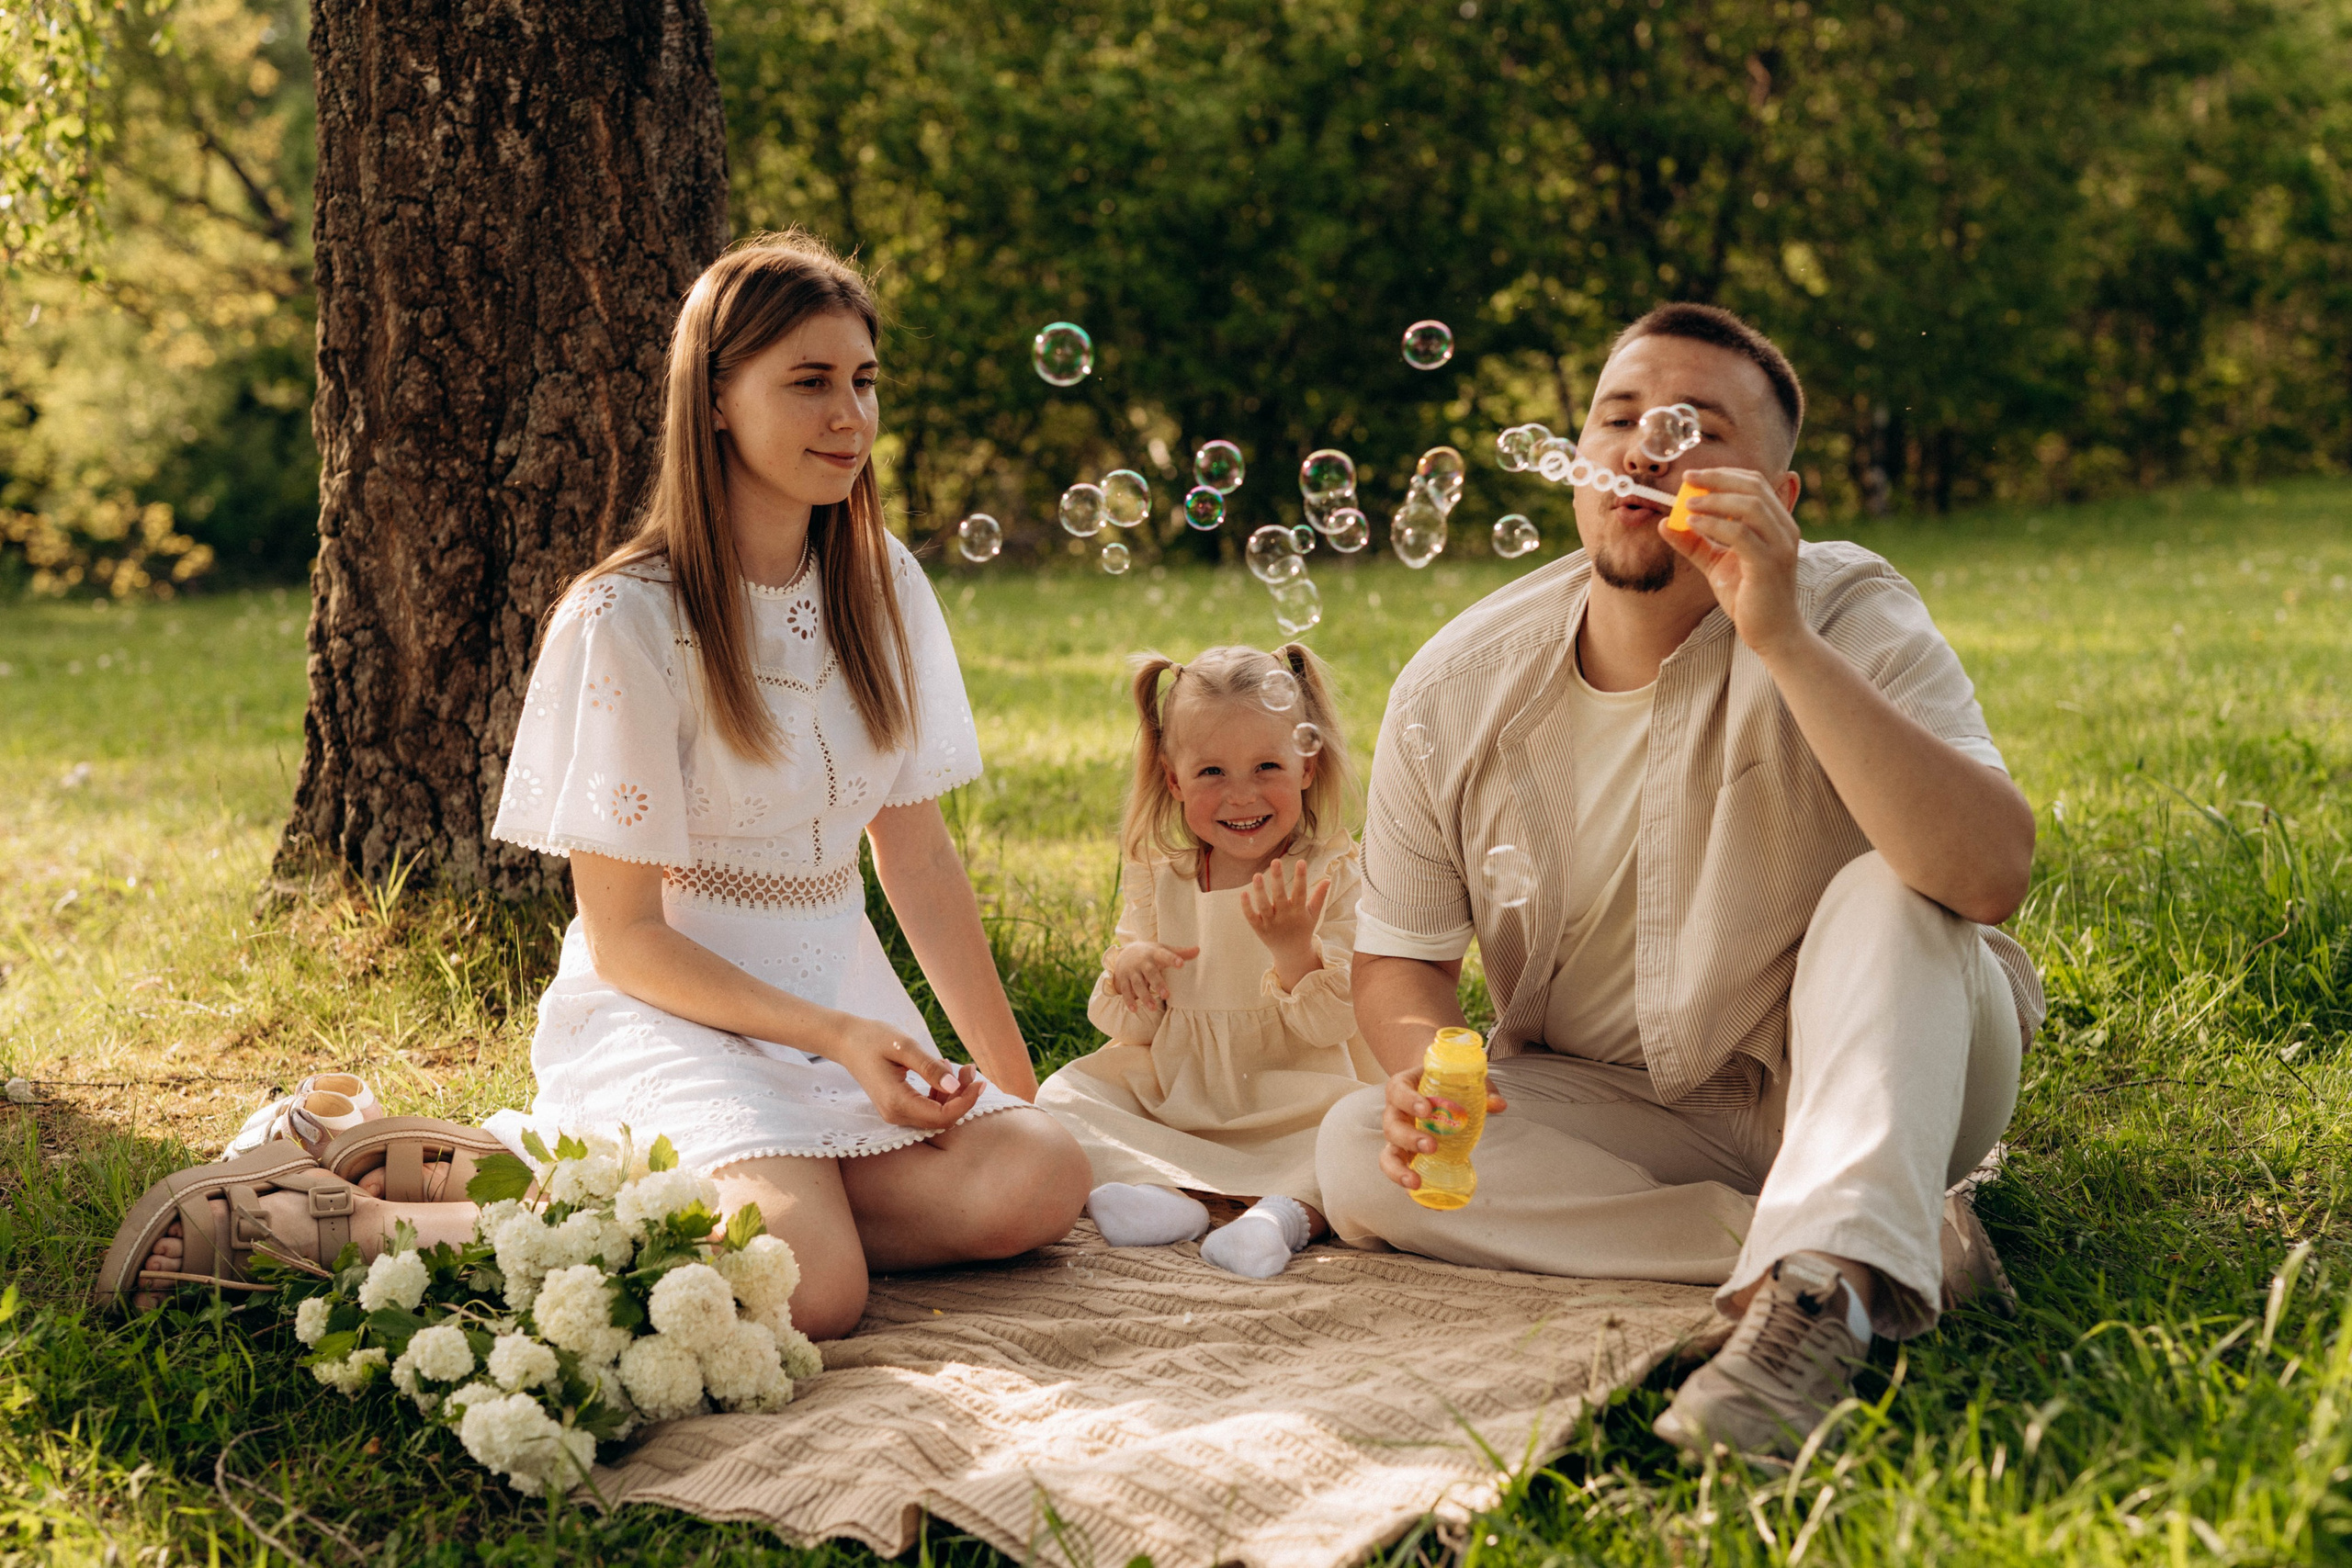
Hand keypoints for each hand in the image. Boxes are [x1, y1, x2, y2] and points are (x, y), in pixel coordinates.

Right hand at [830, 1014, 986, 1128]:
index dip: (966, 1102)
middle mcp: (896, 1115)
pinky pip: (927, 1109)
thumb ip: (930, 1068)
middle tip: (970, 1069)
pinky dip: (941, 1094)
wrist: (847, 1041)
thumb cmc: (873, 1039)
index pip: (942, 1116)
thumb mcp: (904, 1047)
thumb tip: (955, 1086)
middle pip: (942, 1119)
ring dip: (954, 1095)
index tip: (980, 1081)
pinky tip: (942, 1071)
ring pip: (936, 1115)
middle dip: (963, 1097)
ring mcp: (896, 1114)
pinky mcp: (898, 1107)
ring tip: (959, 1067)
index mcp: (897, 1102)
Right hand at [1108, 941, 1199, 1013]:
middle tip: (1166, 995)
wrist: (1126, 953)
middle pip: (1150, 972)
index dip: (1172, 959)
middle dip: (1157, 983)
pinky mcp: (1123, 979)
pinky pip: (1125, 991)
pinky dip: (1129, 1000)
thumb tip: (1198, 950)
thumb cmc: (1151, 954)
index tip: (1181, 963)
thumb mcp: (1163, 950)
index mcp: (1154, 953)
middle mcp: (1142, 962)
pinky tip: (1134, 1010)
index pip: (1164, 955)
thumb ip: (1180, 953)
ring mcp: (1131, 971)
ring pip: (1137, 984)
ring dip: (1144, 996)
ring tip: (1153, 1008)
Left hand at [1240, 858, 1330, 967]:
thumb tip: (1327, 879)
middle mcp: (1284, 917)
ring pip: (1263, 906)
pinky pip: (1251, 917)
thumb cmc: (1303, 929)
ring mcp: (1271, 924)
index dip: (1301, 877)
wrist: (1292, 954)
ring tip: (1257, 875)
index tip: (1301, 861)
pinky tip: (1244, 893)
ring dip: (1260, 891)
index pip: (1300, 892)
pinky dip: (1247, 907)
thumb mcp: (1313, 914)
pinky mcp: (1259, 929)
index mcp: (1299, 912)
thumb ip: (1319, 897)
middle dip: (1278, 879)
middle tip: (1276, 861)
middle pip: (1280, 896)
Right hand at [1377, 1065, 1507, 1190]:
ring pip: (1388, 1154)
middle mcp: (1395, 1114)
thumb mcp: (1461, 1080)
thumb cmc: (1444, 1083)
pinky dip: (1410, 1188)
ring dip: (1399, 1169)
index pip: (1398, 1092)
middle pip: (1392, 1127)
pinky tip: (1425, 1200)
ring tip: (1416, 1181)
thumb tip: (1499, 1104)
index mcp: (1402, 1089)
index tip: (1426, 1109)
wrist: (1430, 1089)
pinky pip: (1402, 1172)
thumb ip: (1481, 1089)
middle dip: (1409, 1138)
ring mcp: (1397, 1138)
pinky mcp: (1405, 1155)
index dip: (1408, 1101)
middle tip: (1431, 1146)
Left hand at [1659, 467, 1804, 656]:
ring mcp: (1779, 546)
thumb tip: (1664, 524)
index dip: (1724, 473)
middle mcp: (1784, 529)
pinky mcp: (1768, 565)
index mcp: (1776, 523)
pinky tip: (1694, 525)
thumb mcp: (1716, 564)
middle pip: (1754, 486)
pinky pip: (1741, 535)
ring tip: (1687, 505)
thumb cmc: (1748, 596)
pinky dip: (1715, 525)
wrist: (1772, 633)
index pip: (1755, 483)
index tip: (1693, 475)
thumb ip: (1694, 543)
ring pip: (1750, 506)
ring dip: (1715, 500)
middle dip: (1717, 478)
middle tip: (1687, 479)